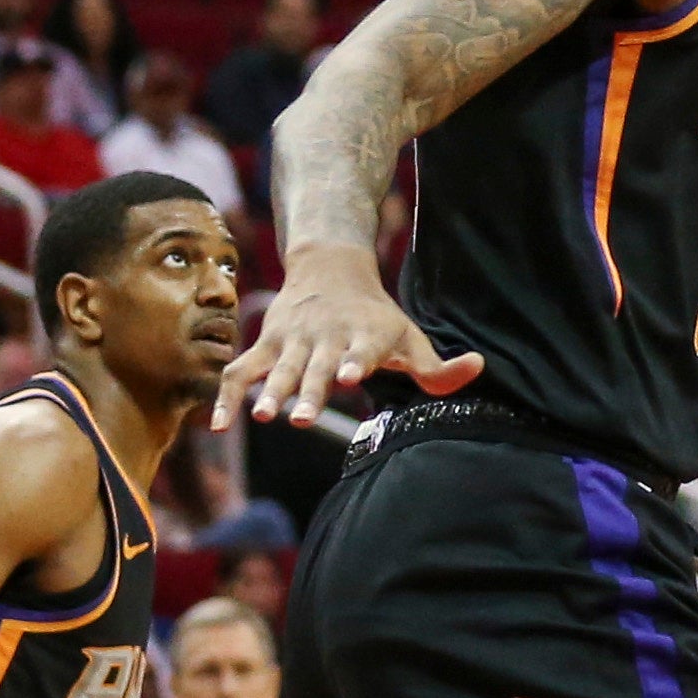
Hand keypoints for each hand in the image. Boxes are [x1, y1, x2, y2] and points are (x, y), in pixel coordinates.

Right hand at [212, 252, 482, 429]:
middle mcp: (327, 336)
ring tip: (262, 418)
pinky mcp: (265, 345)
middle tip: (304, 419)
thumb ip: (438, 366)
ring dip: (270, 392)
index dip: (357, 361)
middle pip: (316, 366)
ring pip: (278, 369)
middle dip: (310, 391)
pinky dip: (226, 397)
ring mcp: (292, 341)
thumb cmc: (377, 316)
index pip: (362, 348)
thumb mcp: (410, 335)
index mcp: (366, 334)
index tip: (353, 375)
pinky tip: (219, 428)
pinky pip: (240, 372)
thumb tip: (478, 368)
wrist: (330, 269)